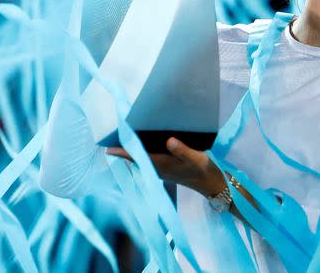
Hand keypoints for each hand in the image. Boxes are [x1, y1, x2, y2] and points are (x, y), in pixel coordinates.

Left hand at [106, 137, 225, 197]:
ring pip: (141, 159)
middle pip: (136, 157)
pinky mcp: (166, 168)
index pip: (137, 157)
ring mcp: (161, 169)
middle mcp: (157, 168)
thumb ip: (182, 150)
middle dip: (125, 148)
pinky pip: (148, 159)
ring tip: (125, 137)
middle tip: (113, 135)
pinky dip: (142, 152)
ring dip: (133, 150)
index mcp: (162, 164)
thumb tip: (169, 140)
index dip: (122, 152)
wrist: (211, 184)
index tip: (107, 148)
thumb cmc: (203, 170)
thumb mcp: (196, 158)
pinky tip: (144, 144)